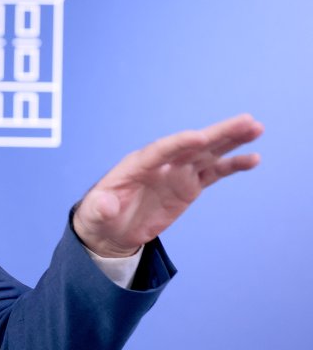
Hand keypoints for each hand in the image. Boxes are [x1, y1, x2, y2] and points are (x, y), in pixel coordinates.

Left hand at [73, 114, 263, 257]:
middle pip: (191, 144)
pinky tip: (253, 158)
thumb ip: (100, 208)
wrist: (111, 228)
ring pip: (207, 153)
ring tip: (255, 128)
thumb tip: (105, 205)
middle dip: (216, 133)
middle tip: (245, 121)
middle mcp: (160, 163)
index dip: (179, 144)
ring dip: (231, 141)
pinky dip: (232, 165)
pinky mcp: (188, 185)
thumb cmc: (99, 216)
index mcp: (136, 165)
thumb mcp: (94, 214)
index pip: (160, 150)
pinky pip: (213, 173)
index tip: (200, 138)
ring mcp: (177, 172)